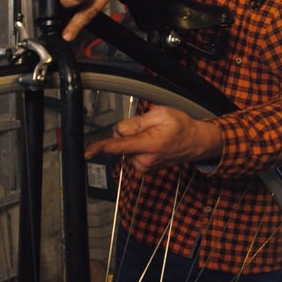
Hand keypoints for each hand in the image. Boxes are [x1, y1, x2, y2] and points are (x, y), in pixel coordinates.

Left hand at [85, 106, 222, 172]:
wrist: (195, 142)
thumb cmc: (181, 126)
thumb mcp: (160, 114)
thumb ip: (136, 122)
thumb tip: (119, 131)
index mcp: (148, 144)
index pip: (118, 147)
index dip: (100, 148)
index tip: (87, 153)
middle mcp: (144, 159)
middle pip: (120, 142)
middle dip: (128, 132)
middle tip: (148, 127)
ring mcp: (144, 166)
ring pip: (125, 147)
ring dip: (134, 139)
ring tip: (154, 135)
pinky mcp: (144, 168)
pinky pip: (131, 152)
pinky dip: (138, 146)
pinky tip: (153, 143)